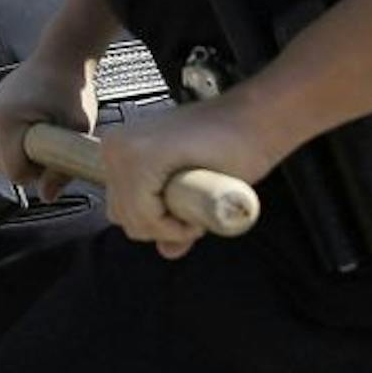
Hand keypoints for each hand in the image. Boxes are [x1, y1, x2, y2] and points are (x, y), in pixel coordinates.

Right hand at [0, 47, 98, 202]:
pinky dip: (11, 147)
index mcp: (4, 120)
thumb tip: (48, 197)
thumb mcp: (77, 130)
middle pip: (4, 170)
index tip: (54, 150)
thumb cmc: (70, 88)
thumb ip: (62, 169)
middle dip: (29, 164)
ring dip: (19, 156)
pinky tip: (27, 131)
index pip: (15, 173)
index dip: (40, 171)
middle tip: (50, 139)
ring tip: (39, 132)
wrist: (59, 60)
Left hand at [98, 95, 276, 259]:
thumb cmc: (230, 147)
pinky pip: (146, 215)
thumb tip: (166, 252)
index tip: (189, 204)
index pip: (121, 209)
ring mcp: (124, 150)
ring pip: (132, 220)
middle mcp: (114, 146)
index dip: (157, 220)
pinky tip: (197, 202)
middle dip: (160, 225)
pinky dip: (173, 225)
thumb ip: (173, 218)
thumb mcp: (191, 188)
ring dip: (167, 226)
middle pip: (122, 216)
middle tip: (196, 204)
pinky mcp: (141, 158)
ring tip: (197, 201)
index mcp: (119, 148)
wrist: (257, 120)